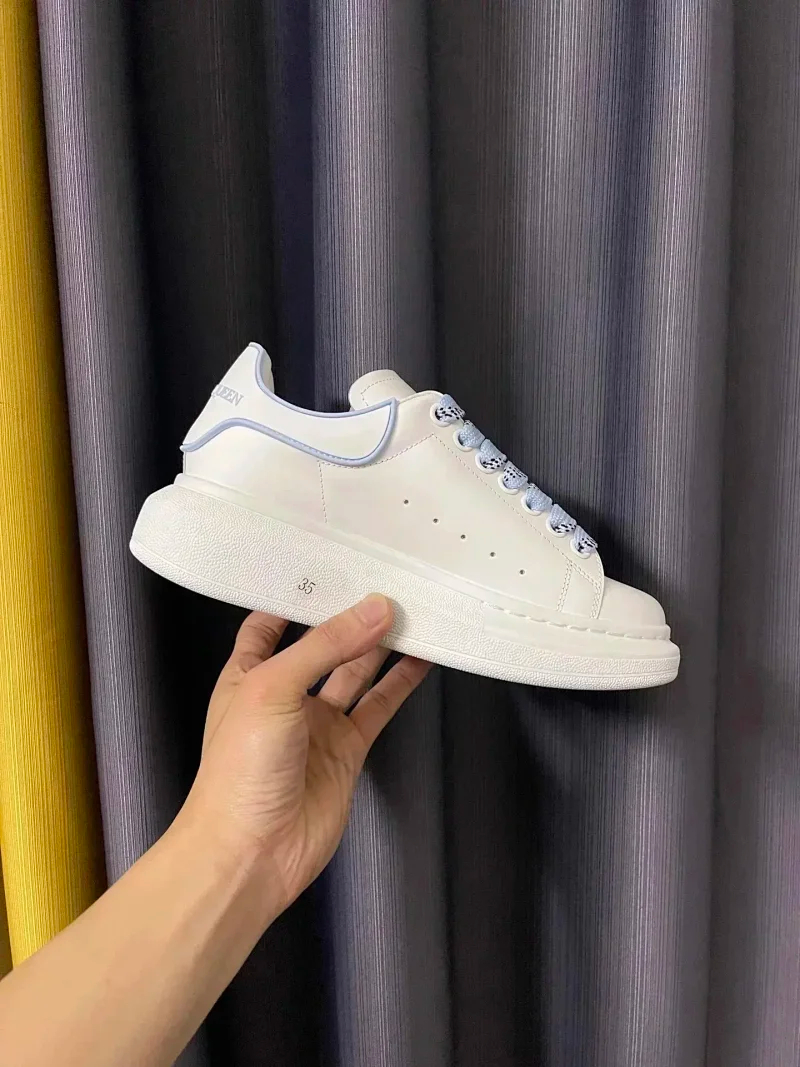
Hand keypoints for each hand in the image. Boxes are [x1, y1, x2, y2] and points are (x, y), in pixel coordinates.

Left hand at [177, 594, 430, 921]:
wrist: (250, 853)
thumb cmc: (241, 766)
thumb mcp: (273, 688)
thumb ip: (326, 646)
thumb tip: (377, 608)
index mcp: (248, 674)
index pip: (270, 623)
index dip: (296, 596)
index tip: (333, 565)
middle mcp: (285, 694)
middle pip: (323, 644)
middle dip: (352, 616)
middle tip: (392, 581)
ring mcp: (318, 723)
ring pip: (357, 672)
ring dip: (383, 645)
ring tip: (416, 611)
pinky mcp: (347, 750)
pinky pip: (379, 707)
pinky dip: (401, 684)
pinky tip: (423, 659)